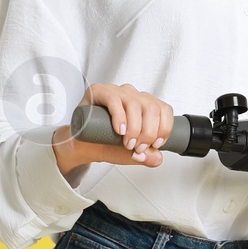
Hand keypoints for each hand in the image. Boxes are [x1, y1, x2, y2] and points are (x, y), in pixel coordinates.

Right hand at [52, 82, 173, 172]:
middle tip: (139, 148)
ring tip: (127, 144)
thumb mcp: (132, 154)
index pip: (163, 109)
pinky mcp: (99, 91)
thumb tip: (158, 158)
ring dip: (135, 127)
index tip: (156, 145)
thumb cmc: (107, 144)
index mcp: (145, 105)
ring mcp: (117, 91)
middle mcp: (133, 95)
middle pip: (151, 107)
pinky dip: (120, 116)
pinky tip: (119, 131)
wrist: (83, 146)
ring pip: (135, 103)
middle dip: (148, 132)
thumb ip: (148, 157)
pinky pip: (114, 99)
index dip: (164, 127)